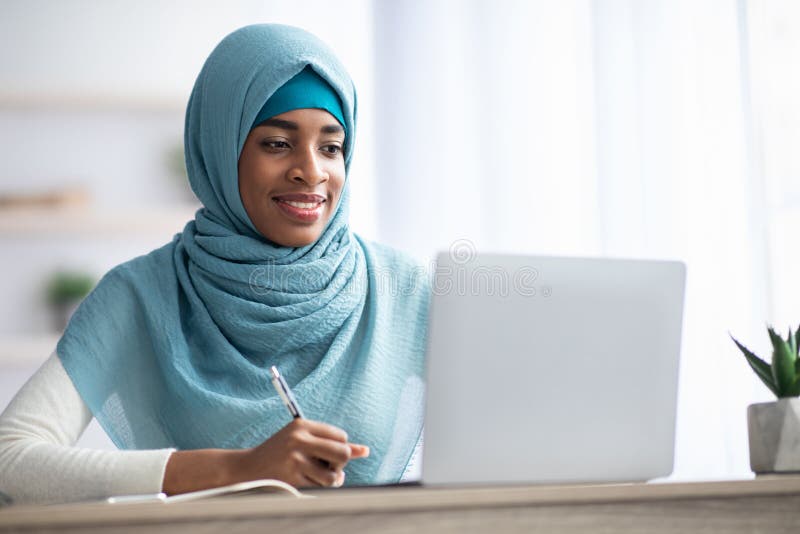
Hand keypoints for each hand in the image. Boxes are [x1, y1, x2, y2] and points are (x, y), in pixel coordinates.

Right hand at [233, 418, 368, 487]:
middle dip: (341, 464)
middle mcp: (299, 439)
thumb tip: (366, 451)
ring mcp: (295, 458)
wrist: (247, 469)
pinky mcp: (292, 477)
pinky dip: (318, 487)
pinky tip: (307, 482)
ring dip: (330, 479)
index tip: (330, 454)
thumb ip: (333, 444)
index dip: (341, 448)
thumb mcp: (303, 441)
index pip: (341, 436)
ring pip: (333, 474)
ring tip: (319, 476)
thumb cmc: (281, 454)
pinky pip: (320, 486)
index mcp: (302, 425)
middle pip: (342, 452)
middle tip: (330, 467)